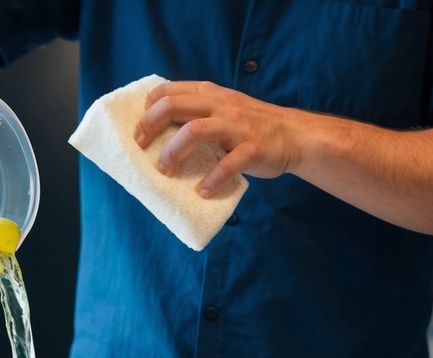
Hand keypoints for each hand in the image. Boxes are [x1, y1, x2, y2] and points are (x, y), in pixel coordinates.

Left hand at [135, 81, 299, 197]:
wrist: (293, 135)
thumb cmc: (251, 126)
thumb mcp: (224, 108)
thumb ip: (198, 112)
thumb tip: (160, 130)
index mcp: (210, 94)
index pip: (169, 91)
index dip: (148, 109)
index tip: (139, 131)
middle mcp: (220, 105)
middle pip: (175, 106)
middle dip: (151, 126)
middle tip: (142, 148)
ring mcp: (236, 126)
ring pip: (194, 131)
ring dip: (173, 152)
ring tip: (165, 171)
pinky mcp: (252, 148)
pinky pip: (227, 165)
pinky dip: (211, 180)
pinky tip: (203, 191)